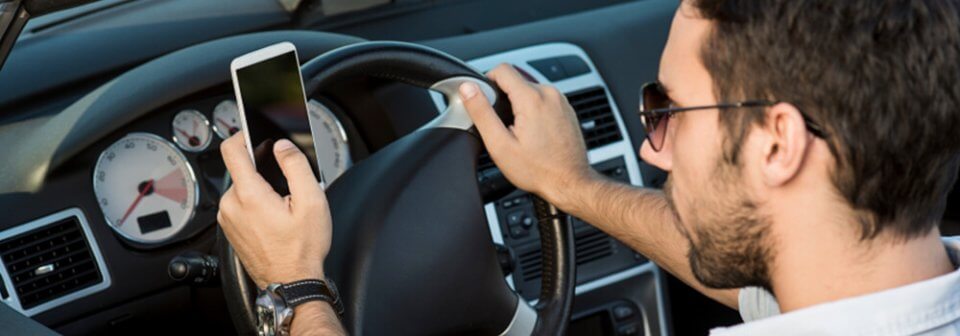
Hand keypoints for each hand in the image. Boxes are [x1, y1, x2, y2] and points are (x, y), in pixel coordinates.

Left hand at [217, 135, 330, 288]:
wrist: (291, 282)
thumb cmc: (302, 249)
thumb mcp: (312, 202)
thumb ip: (296, 166)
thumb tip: (283, 147)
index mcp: (249, 194)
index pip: (232, 150)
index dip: (243, 135)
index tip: (254, 133)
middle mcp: (231, 205)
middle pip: (241, 170)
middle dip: (263, 171)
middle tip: (286, 187)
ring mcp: (227, 219)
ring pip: (241, 188)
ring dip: (259, 190)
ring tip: (282, 208)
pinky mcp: (230, 229)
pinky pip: (239, 205)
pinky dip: (254, 205)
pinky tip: (273, 219)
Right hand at [460, 64, 593, 205]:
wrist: (570, 183)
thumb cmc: (538, 170)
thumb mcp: (500, 144)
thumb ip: (482, 112)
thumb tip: (468, 89)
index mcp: (532, 98)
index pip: (502, 69)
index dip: (487, 81)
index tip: (484, 99)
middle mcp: (550, 94)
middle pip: (516, 80)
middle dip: (503, 98)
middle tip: (501, 126)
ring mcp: (561, 101)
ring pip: (529, 90)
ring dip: (519, 105)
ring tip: (518, 132)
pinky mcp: (566, 109)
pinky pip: (543, 100)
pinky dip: (533, 111)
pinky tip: (533, 134)